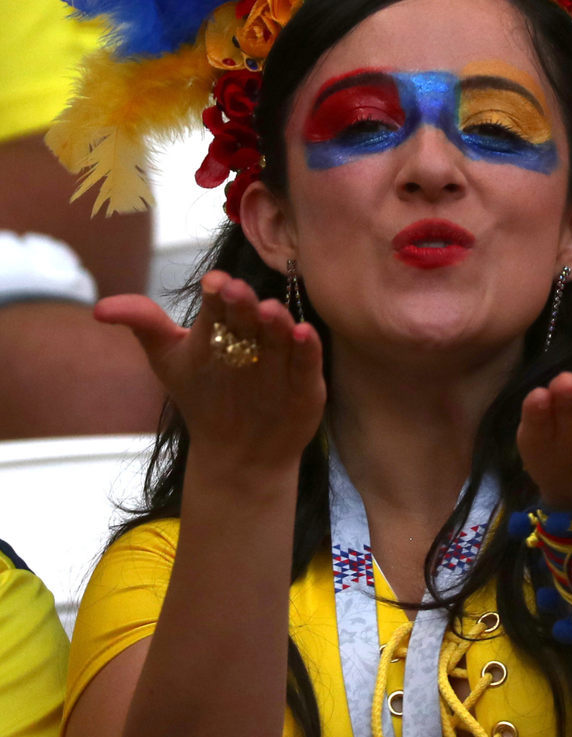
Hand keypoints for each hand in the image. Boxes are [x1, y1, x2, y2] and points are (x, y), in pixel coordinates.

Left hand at [94, 270, 325, 477]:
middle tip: (234, 291)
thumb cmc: (203, 398)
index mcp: (224, 323)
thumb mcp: (169, 360)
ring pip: (280, 332)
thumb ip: (144, 325)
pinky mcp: (306, 380)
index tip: (211, 284)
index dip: (217, 291)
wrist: (236, 453)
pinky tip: (303, 333)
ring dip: (276, 320)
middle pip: (249, 313)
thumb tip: (98, 309)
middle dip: (242, 302)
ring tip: (268, 311)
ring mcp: (282, 355)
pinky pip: (307, 360)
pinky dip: (307, 347)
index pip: (220, 301)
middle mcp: (256, 332)